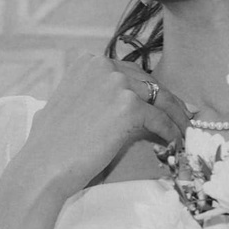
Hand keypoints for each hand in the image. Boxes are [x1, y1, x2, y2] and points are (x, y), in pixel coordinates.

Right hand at [0, 52, 189, 228]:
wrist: (43, 166)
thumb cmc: (51, 145)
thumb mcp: (66, 104)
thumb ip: (90, 94)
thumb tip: (112, 105)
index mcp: (88, 62)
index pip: (131, 73)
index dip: (149, 91)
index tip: (162, 105)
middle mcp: (103, 65)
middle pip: (149, 82)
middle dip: (168, 101)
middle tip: (182, 118)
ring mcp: (117, 83)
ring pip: (161, 98)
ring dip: (176, 117)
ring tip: (185, 132)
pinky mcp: (129, 106)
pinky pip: (161, 120)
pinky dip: (172, 133)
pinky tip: (175, 144)